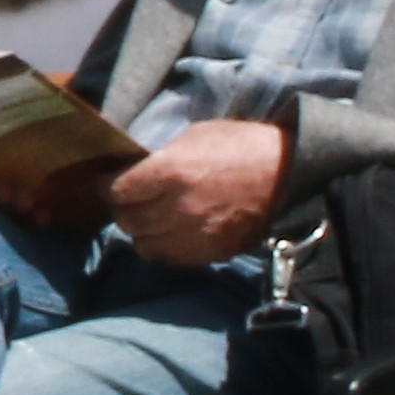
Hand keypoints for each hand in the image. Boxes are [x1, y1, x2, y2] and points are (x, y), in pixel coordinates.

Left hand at [106, 118, 291, 267]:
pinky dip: (165, 247)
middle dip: (123, 209)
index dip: (108, 187)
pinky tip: (171, 232)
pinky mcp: (211, 252)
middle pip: (127, 220)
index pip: (118, 191)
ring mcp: (195, 234)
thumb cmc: (239, 146)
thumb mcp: (194, 136)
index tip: (110, 183)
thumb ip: (161, 159)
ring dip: (142, 231)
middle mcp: (178, 207)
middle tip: (129, 201)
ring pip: (144, 244)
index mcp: (171, 172)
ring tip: (150, 219)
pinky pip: (171, 258)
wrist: (286, 173)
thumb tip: (135, 171)